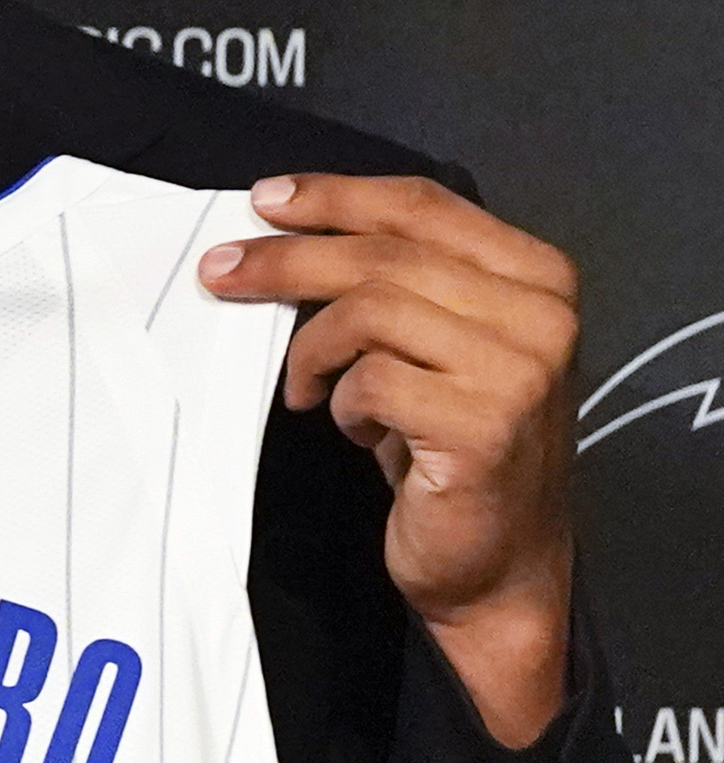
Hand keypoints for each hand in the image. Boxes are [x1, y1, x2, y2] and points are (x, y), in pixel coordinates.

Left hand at [199, 173, 577, 748]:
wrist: (499, 565)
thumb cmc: (453, 452)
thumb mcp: (434, 347)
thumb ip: (394, 284)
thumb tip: (283, 230)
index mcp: (538, 276)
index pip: (422, 205)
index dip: (335, 196)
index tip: (265, 201)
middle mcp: (542, 315)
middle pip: (385, 255)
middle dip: (287, 259)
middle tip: (221, 274)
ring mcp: (519, 371)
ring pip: (370, 311)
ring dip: (312, 348)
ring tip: (304, 386)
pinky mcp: (484, 426)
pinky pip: (371, 382)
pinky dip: (341, 403)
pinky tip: (352, 429)